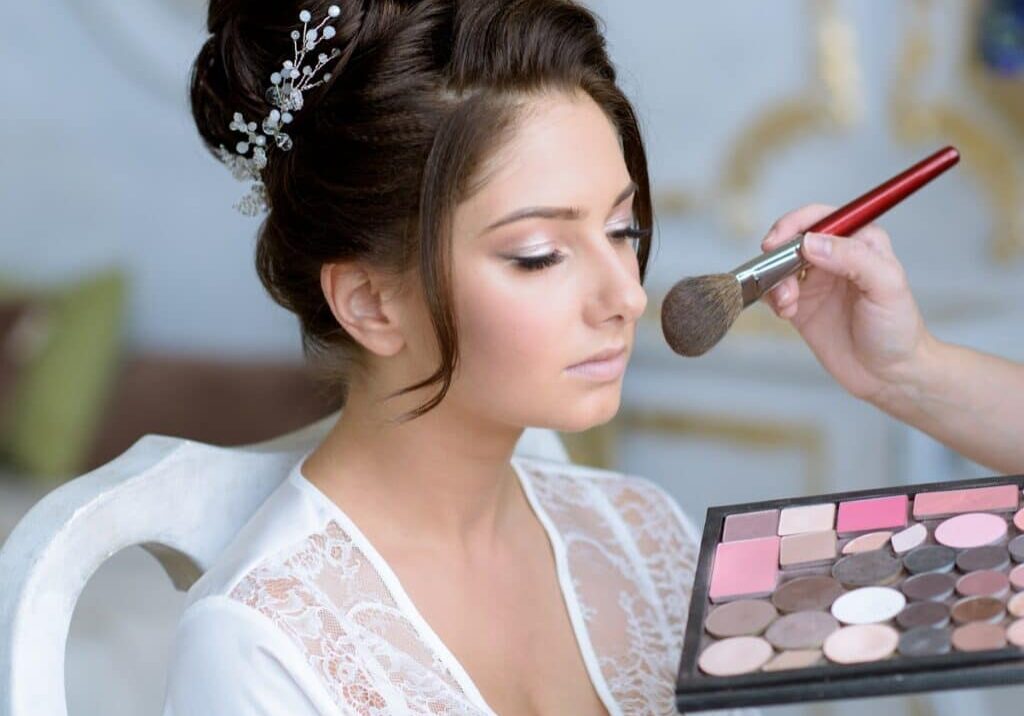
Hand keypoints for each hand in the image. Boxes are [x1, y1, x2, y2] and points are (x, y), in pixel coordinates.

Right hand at [760, 204, 935, 405]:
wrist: (889, 376)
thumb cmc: (897, 330)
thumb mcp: (885, 286)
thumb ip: (852, 258)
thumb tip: (811, 242)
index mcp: (860, 242)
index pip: (821, 217)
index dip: (796, 223)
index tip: (780, 240)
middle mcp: (836, 257)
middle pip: (793, 238)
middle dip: (778, 254)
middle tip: (772, 270)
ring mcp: (816, 281)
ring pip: (779, 265)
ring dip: (774, 281)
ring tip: (787, 302)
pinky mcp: (800, 306)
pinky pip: (774, 291)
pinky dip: (772, 299)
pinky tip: (787, 312)